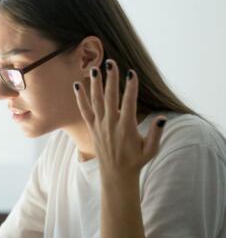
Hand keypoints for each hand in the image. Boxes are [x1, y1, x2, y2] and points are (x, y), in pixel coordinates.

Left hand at [73, 59, 166, 181]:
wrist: (116, 174)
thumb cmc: (136, 160)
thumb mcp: (151, 149)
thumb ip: (156, 133)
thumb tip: (161, 118)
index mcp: (127, 128)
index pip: (129, 103)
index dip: (131, 87)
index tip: (131, 72)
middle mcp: (111, 124)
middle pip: (110, 97)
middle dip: (111, 79)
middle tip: (111, 62)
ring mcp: (100, 125)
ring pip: (96, 101)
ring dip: (95, 84)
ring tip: (93, 68)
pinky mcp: (92, 128)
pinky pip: (84, 110)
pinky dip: (80, 97)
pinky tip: (76, 85)